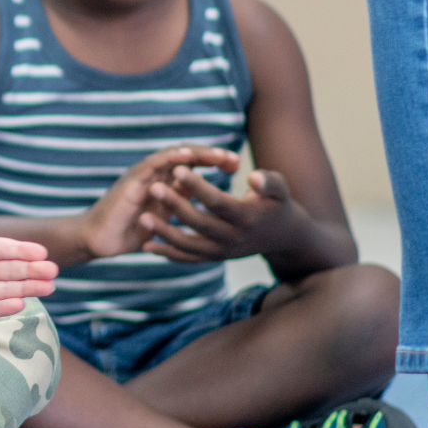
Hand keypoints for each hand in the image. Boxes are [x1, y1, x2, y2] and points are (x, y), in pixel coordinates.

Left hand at [0, 229, 56, 325]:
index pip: (1, 249)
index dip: (21, 250)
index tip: (41, 251)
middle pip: (9, 270)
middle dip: (31, 270)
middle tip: (53, 270)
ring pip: (5, 290)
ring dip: (26, 289)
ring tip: (48, 287)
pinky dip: (3, 308)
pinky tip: (21, 304)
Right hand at [79, 146, 242, 259]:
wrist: (99, 239)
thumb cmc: (129, 231)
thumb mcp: (164, 218)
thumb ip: (180, 205)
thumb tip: (204, 202)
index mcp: (164, 183)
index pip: (193, 166)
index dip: (214, 164)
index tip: (236, 167)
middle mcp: (155, 175)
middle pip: (188, 157)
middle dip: (212, 156)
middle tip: (234, 159)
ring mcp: (143, 175)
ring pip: (174, 156)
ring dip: (198, 153)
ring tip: (219, 154)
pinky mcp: (132, 180)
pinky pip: (154, 163)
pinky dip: (172, 157)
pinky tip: (188, 155)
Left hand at [138, 166, 309, 262]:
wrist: (284, 237)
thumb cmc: (278, 204)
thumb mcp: (281, 189)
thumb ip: (269, 182)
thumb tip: (253, 177)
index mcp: (247, 217)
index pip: (217, 202)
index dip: (197, 186)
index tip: (177, 169)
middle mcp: (234, 238)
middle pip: (199, 223)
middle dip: (175, 205)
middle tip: (153, 187)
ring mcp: (223, 252)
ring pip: (190, 246)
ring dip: (165, 234)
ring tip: (143, 218)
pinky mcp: (215, 258)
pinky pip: (189, 259)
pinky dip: (168, 254)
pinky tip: (147, 245)